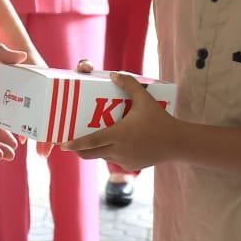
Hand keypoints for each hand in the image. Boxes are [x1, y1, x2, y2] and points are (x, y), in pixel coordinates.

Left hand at [63, 72, 181, 169]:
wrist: (178, 143)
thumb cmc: (160, 120)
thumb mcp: (144, 99)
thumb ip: (128, 84)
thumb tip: (113, 74)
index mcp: (118, 135)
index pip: (90, 142)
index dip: (75, 144)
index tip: (62, 144)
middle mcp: (118, 150)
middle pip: (90, 154)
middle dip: (78, 150)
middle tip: (69, 143)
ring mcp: (125, 160)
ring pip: (102, 157)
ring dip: (94, 150)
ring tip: (89, 140)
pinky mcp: (131, 166)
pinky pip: (114, 160)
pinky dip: (109, 153)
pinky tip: (112, 144)